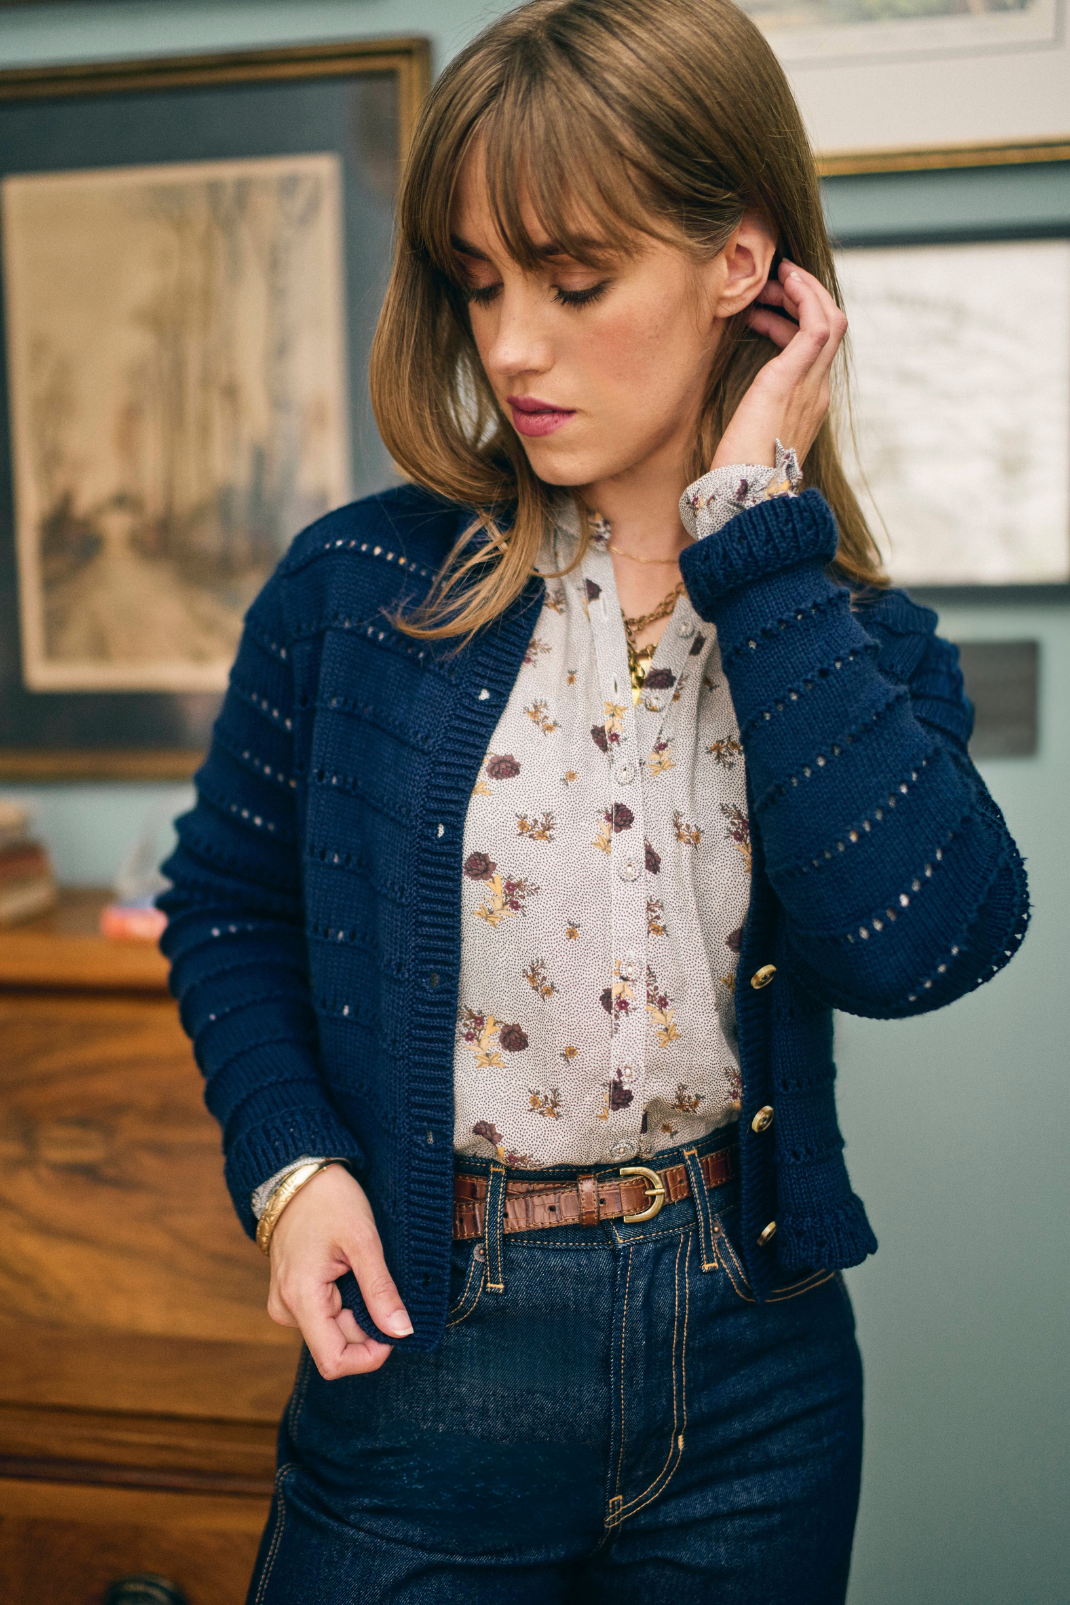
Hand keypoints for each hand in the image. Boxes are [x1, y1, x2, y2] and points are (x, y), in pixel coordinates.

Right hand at [266, 1163, 411, 1378]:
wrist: (299, 1176)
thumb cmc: (330, 1201)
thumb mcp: (363, 1241)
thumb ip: (381, 1290)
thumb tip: (401, 1332)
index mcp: (300, 1298)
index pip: (334, 1361)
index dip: (370, 1355)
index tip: (394, 1327)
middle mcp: (287, 1309)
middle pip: (339, 1344)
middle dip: (367, 1321)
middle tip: (376, 1276)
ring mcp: (287, 1304)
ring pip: (335, 1330)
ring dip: (358, 1308)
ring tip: (359, 1267)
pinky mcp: (293, 1296)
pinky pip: (327, 1314)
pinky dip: (347, 1300)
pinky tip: (348, 1270)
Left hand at [710, 259, 847, 471]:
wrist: (744, 501)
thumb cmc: (738, 477)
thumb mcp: (748, 440)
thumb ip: (752, 417)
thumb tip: (739, 410)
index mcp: (808, 406)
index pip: (816, 350)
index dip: (794, 321)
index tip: (764, 311)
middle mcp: (816, 392)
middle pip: (831, 328)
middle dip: (804, 297)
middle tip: (771, 285)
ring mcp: (809, 385)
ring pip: (829, 320)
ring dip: (803, 292)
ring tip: (772, 281)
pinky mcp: (791, 381)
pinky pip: (815, 326)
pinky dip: (804, 297)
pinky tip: (783, 284)